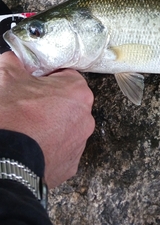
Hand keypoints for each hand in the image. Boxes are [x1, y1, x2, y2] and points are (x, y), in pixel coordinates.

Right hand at [0, 51, 94, 187]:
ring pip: (66, 127)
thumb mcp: (7, 76)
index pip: (65, 76)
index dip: (45, 79)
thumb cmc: (11, 117)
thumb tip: (15, 58)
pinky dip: (48, 149)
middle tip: (28, 108)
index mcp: (77, 90)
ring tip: (28, 129)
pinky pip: (60, 151)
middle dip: (50, 104)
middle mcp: (86, 116)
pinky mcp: (70, 166)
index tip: (32, 85)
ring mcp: (80, 143)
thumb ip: (15, 61)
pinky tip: (32, 147)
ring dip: (51, 127)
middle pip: (68, 103)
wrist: (4, 162)